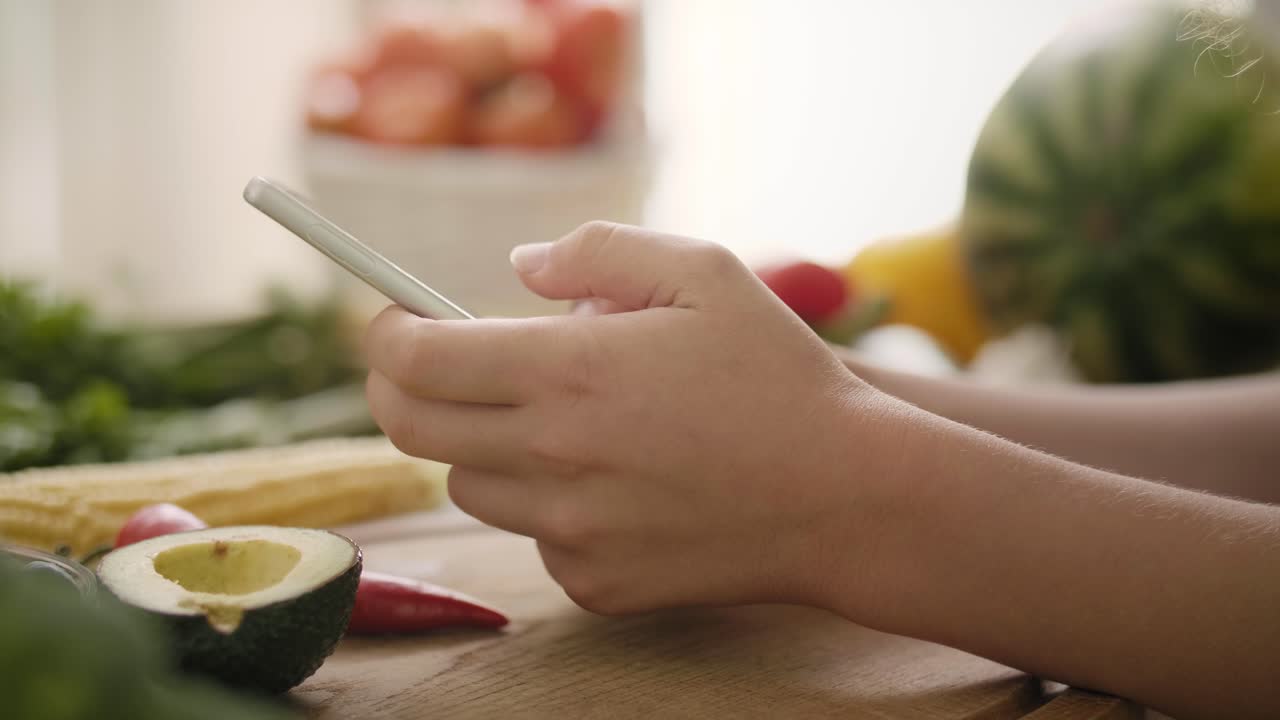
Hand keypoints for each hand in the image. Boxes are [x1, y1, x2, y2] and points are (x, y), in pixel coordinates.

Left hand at [363, 222, 888, 614]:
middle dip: (398, 389)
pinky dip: (545, 503)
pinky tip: (611, 480)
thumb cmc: (780, 377)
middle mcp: (553, 457)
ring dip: (480, 444)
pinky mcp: (594, 582)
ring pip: (467, 485)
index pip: (415, 359)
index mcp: (570, 372)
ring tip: (553, 419)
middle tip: (431, 365)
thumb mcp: (704, 272)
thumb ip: (598, 251)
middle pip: (410, 429)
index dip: (384, 334)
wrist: (845, 499)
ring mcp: (570, 531)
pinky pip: (531, 536)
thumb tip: (521, 266)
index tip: (396, 319)